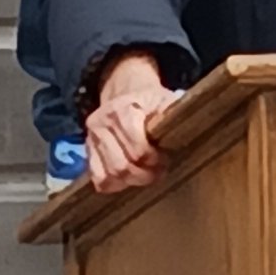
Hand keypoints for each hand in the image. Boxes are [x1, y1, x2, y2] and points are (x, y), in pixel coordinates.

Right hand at [81, 56, 175, 194]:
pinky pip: (98, 178)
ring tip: (145, 175)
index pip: (137, 147)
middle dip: (143, 174)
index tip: (164, 158)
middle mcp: (102, 123)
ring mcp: (92, 139)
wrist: (125, 91)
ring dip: (130, 181)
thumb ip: (173, 112)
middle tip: (158, 172)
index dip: (153, 159)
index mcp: (123, 110)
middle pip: (122, 165)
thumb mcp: (164, 99)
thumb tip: (187, 123)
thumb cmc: (150, 100)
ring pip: (109, 175)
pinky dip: (114, 184)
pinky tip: (128, 179)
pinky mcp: (89, 151)